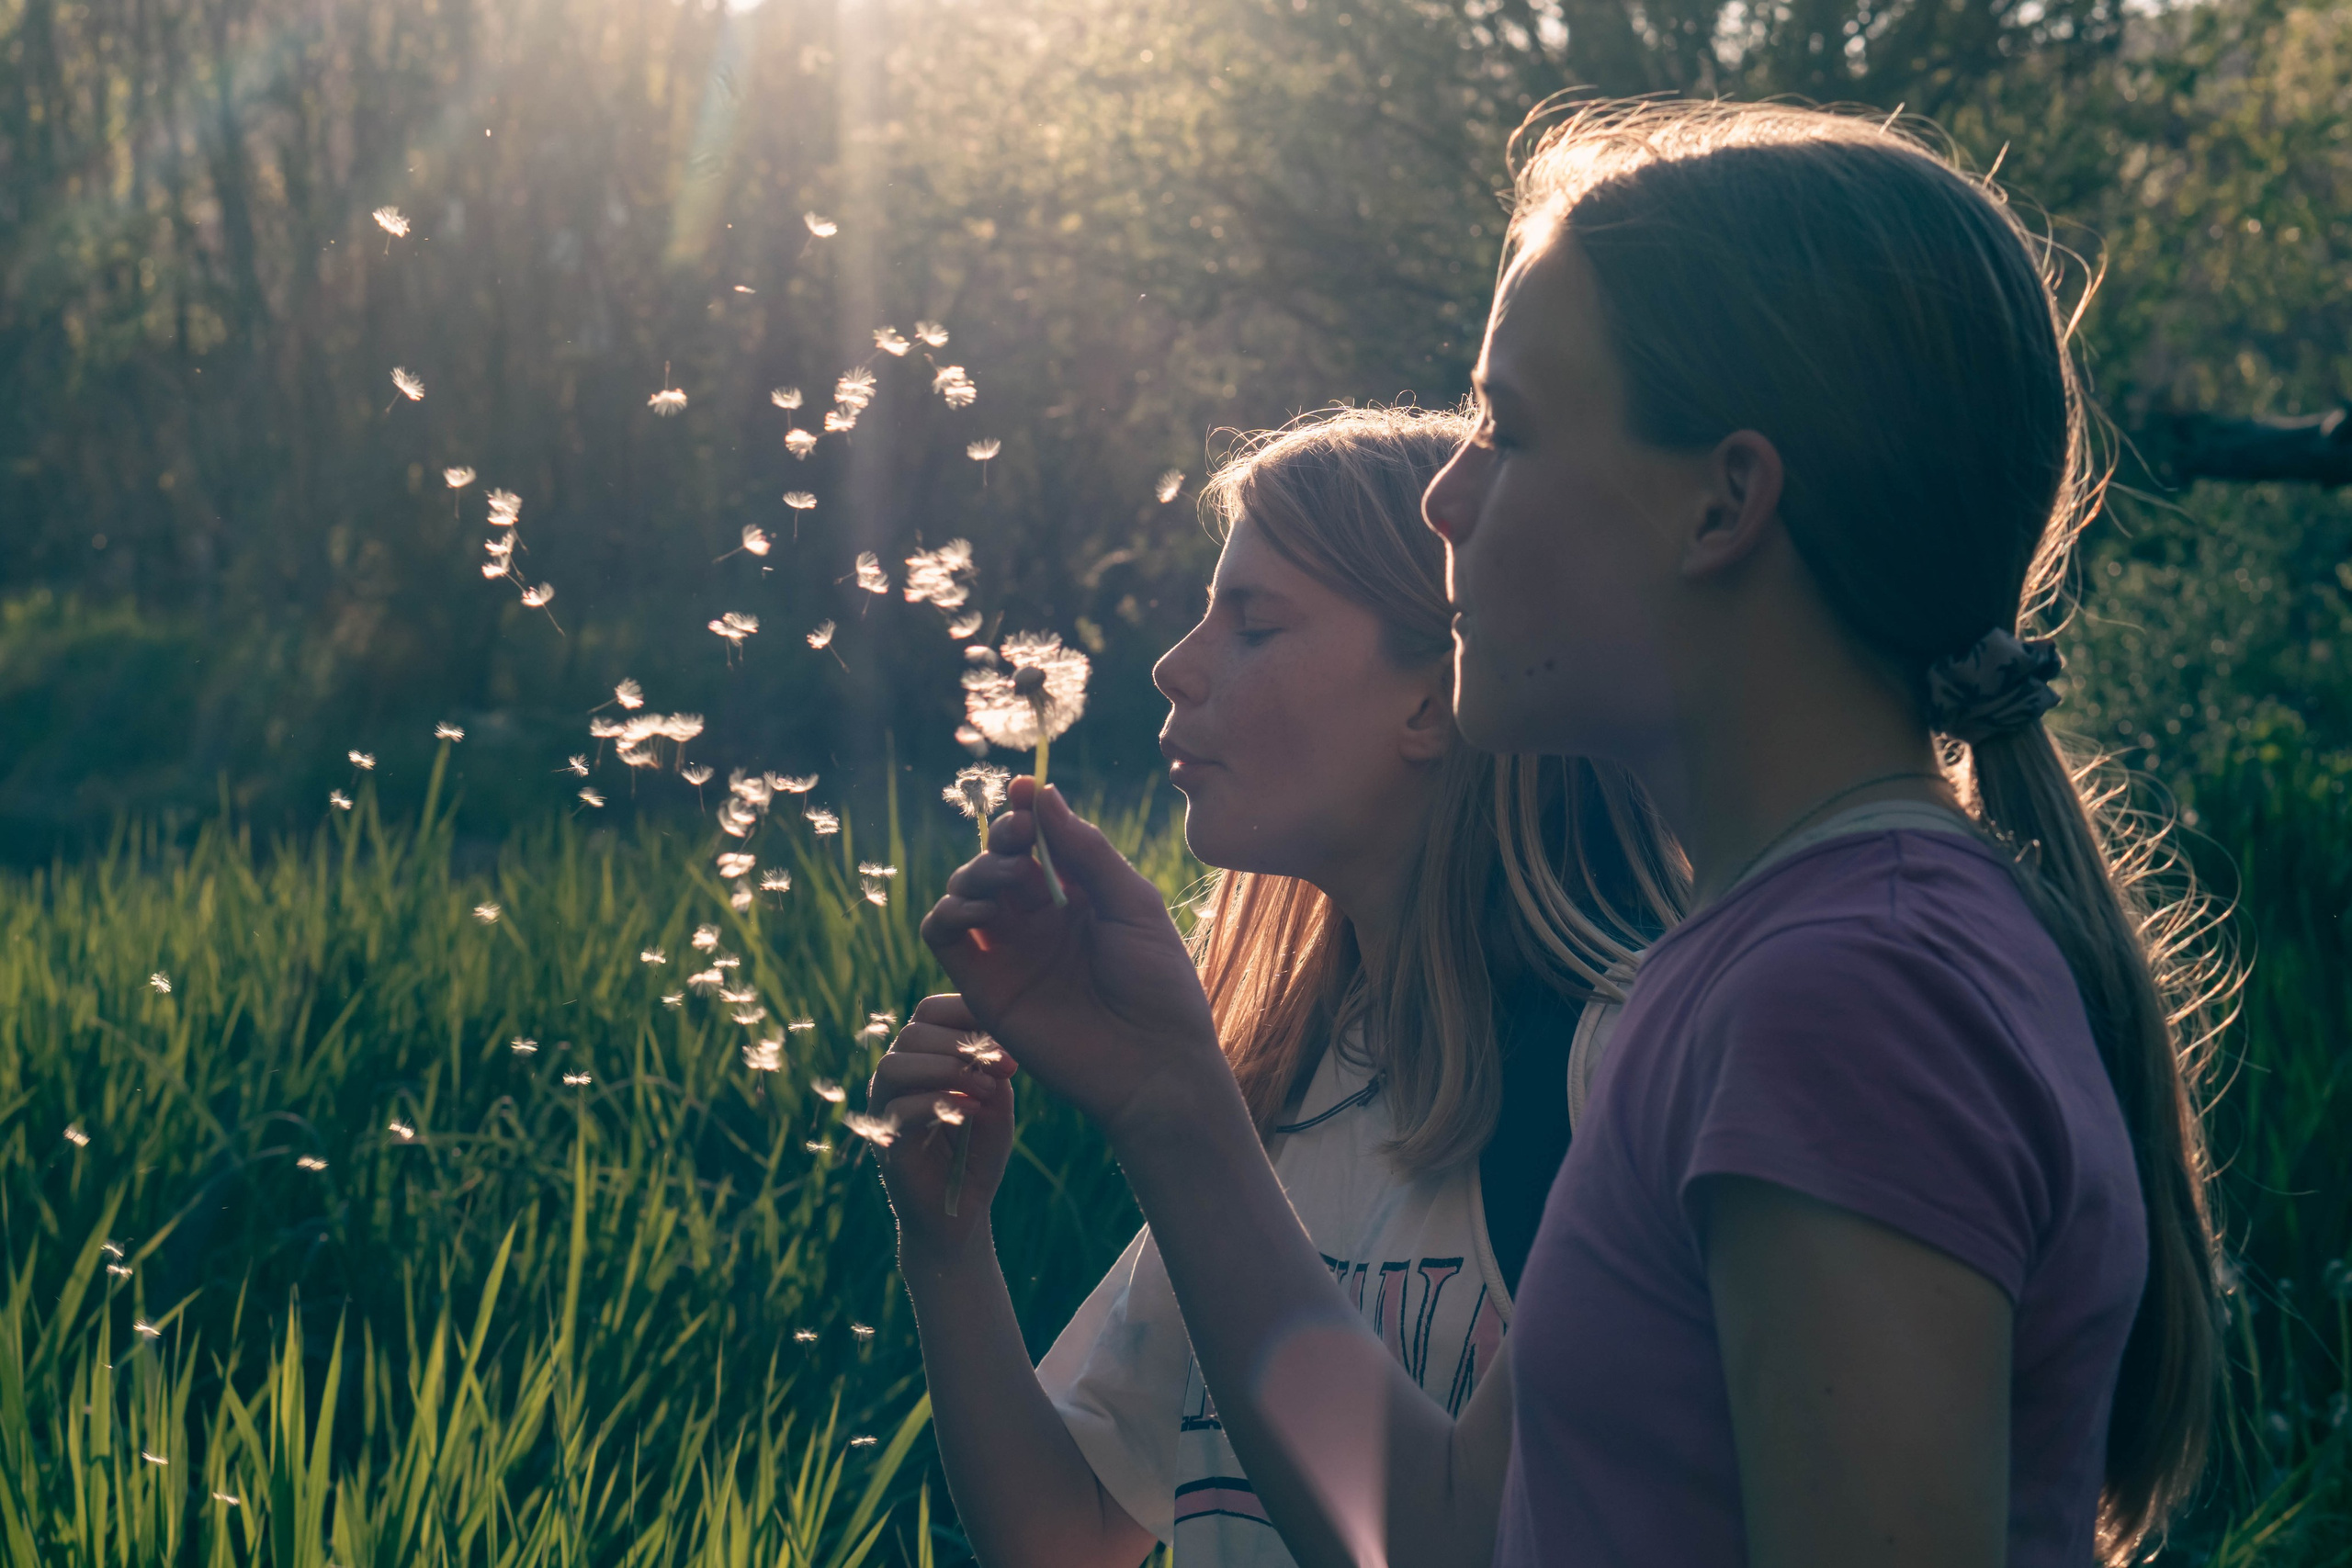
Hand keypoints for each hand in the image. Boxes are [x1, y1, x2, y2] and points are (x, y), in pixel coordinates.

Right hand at [872, 995, 1018, 1258]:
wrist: (960, 1215)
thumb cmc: (978, 1153)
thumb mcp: (997, 1103)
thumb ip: (993, 1069)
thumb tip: (995, 1043)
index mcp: (922, 1059)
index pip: (930, 1012)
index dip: (965, 1011)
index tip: (1006, 1031)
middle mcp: (896, 1079)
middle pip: (912, 1034)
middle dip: (962, 1043)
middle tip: (1005, 1065)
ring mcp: (885, 1110)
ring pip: (895, 1066)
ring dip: (946, 1069)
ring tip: (983, 1087)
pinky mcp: (885, 1144)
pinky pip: (899, 1110)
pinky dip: (939, 1103)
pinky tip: (973, 1110)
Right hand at [920, 778, 1223, 1138]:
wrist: (1155, 1066)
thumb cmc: (1159, 986)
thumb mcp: (1133, 905)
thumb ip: (1087, 852)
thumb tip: (1043, 795)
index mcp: (1078, 897)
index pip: (1037, 842)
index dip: (1026, 812)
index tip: (1024, 791)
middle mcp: (1038, 920)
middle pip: (998, 859)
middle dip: (1004, 837)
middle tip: (1021, 836)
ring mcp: (1009, 952)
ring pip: (965, 889)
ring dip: (978, 869)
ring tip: (1015, 879)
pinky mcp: (984, 986)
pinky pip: (944, 936)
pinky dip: (949, 910)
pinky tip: (982, 908)